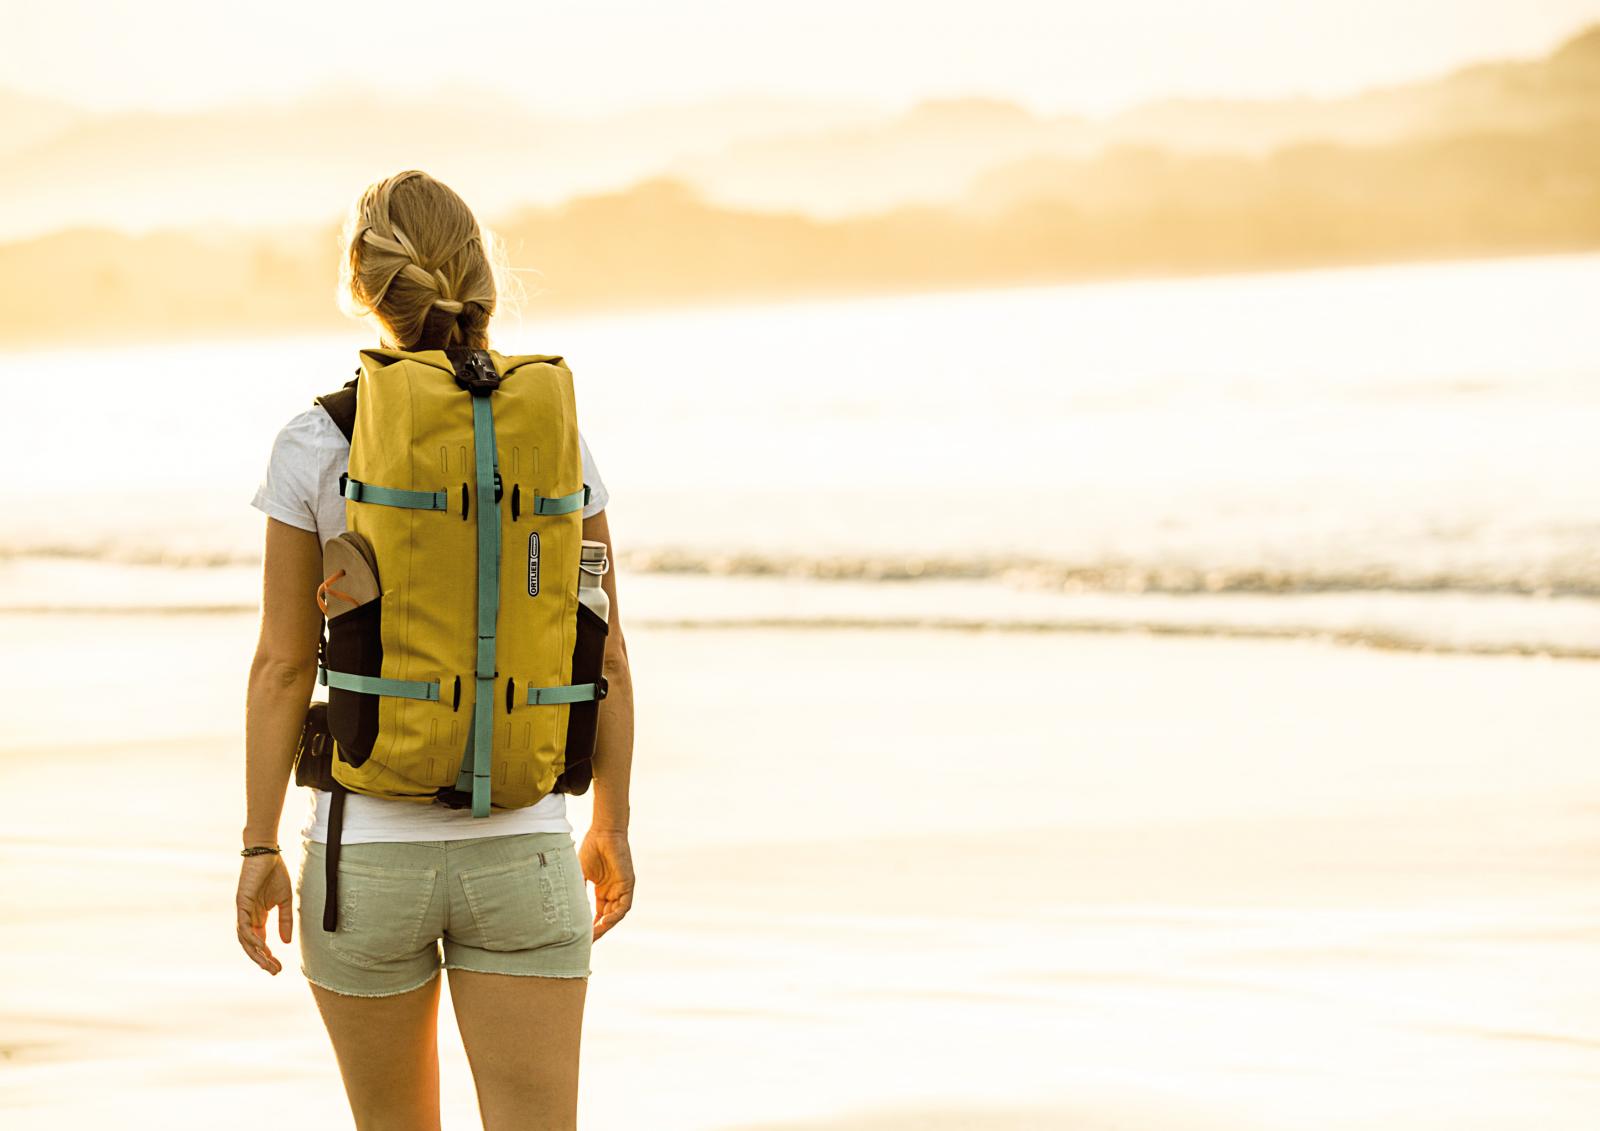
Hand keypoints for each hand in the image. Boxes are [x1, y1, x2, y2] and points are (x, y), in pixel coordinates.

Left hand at [236, 853, 293, 974]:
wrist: (266, 853)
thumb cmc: (275, 873)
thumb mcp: (284, 900)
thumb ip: (285, 920)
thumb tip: (286, 943)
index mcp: (258, 917)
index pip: (260, 942)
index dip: (268, 956)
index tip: (279, 968)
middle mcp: (248, 917)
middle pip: (251, 945)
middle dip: (261, 960)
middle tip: (274, 972)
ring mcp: (243, 911)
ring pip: (246, 939)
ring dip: (256, 953)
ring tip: (268, 963)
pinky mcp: (241, 904)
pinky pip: (244, 926)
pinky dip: (252, 938)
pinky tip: (262, 946)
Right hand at [578, 828, 633, 940]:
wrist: (604, 832)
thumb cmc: (590, 848)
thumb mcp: (579, 874)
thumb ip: (575, 890)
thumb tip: (563, 909)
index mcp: (601, 890)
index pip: (596, 914)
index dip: (589, 927)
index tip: (579, 938)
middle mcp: (612, 892)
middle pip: (606, 918)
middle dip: (597, 931)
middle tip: (585, 943)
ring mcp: (621, 889)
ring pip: (615, 915)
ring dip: (606, 926)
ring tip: (593, 936)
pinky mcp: (628, 884)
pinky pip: (624, 906)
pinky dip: (615, 916)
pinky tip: (605, 922)